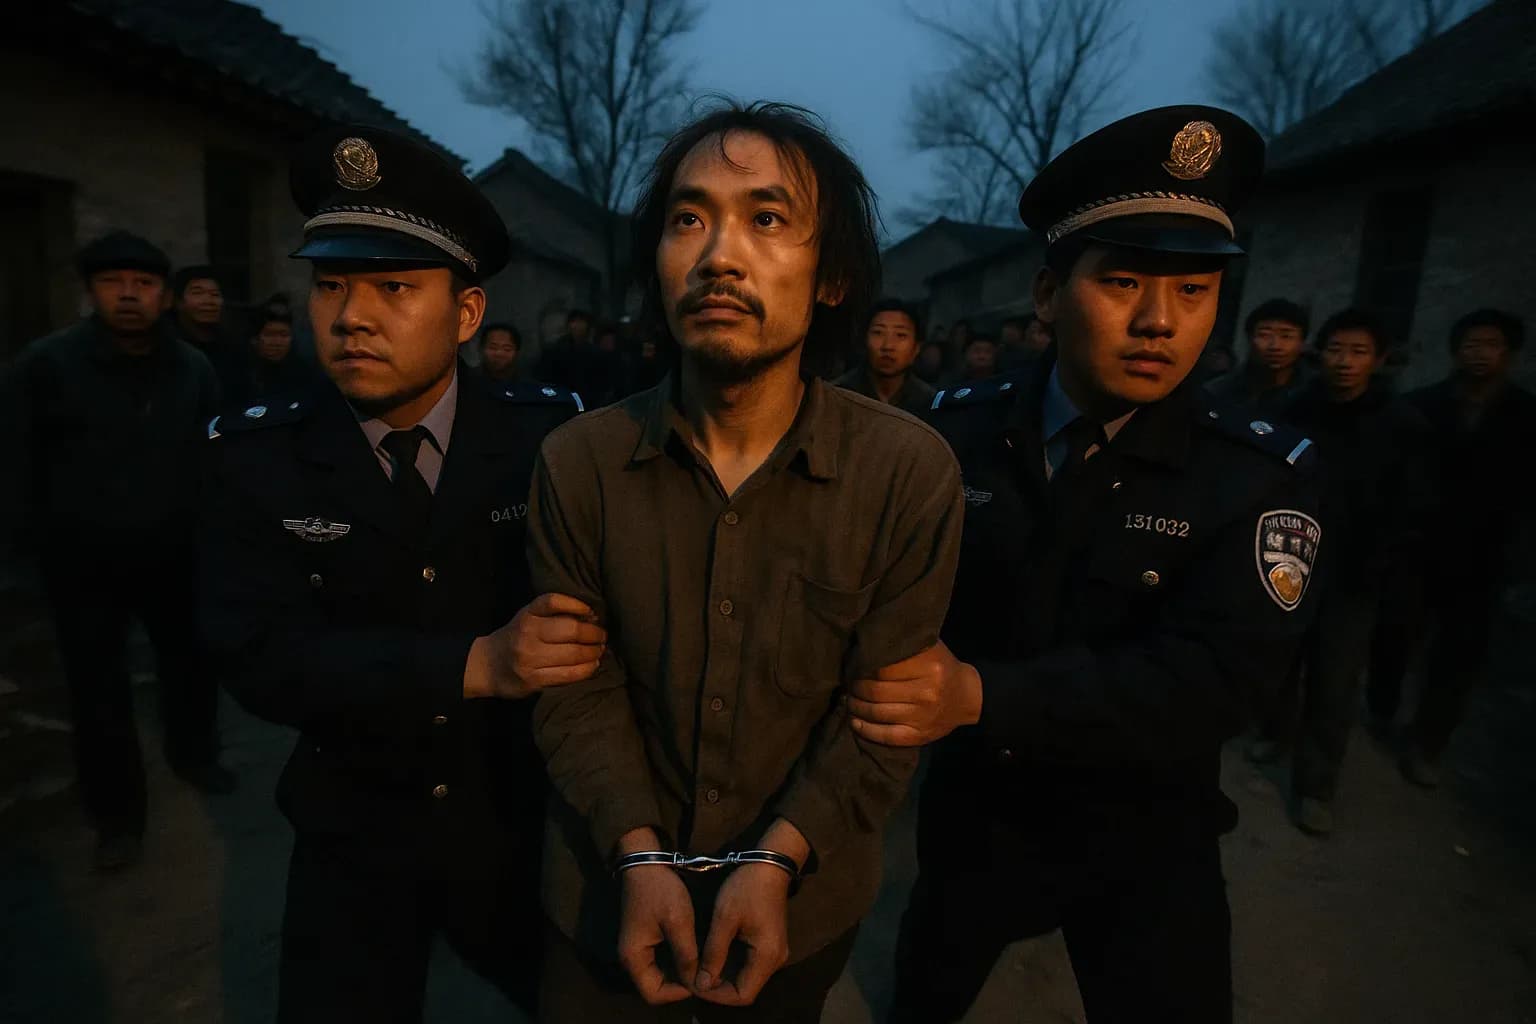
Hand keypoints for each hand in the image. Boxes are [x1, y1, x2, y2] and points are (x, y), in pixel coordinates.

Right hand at [462, 592, 605, 699]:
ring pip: (572, 654)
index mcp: (527, 615)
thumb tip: (591, 616)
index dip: (576, 604)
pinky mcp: (533, 680)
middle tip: (602, 636)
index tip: (591, 612)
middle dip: (594, 633)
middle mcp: (527, 634)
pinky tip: (592, 665)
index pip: (553, 601)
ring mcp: (530, 658)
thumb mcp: (528, 618)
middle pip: (571, 630)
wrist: (487, 666)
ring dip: (593, 652)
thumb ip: (553, 614)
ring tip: (600, 650)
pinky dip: (586, 669)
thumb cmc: (516, 638)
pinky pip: (568, 674)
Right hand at [617, 829, 697, 1005]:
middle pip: (655, 987)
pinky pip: (659, 961)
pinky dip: (675, 962)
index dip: (678, 993)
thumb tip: (697, 982)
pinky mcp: (643, 938)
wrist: (646, 862)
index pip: (653, 994)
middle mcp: (631, 958)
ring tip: (702, 967)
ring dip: (679, 974)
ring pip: (658, 974)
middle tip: (704, 976)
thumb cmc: (661, 891)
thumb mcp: (678, 922)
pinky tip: (693, 955)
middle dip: (680, 985)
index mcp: (634, 957)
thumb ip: (686, 954)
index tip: (700, 981)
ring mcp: (636, 948)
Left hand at [694, 864, 791, 1005]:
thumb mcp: (724, 919)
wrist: (768, 864)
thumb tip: (700, 984)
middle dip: (718, 988)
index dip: (717, 996)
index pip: (743, 995)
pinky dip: (730, 967)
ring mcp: (774, 953)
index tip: (694, 985)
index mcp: (767, 957)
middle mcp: (775, 961)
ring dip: (723, 978)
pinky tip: (713, 959)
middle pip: (746, 989)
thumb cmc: (746, 888)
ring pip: (746, 978)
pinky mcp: (770, 944)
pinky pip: (749, 965)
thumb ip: (713, 954)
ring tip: (699, 970)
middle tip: (693, 979)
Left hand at [845, 640, 981, 746]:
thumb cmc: (942, 668)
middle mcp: (926, 693)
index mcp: (929, 667)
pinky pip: (886, 736)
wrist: (968, 698)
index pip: (883, 667)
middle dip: (856, 687)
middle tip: (849, 684)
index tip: (854, 666)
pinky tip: (854, 722)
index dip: (862, 667)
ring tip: (849, 700)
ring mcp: (922, 717)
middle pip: (877, 691)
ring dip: (856, 707)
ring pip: (877, 712)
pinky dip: (866, 730)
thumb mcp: (930, 648)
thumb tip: (868, 642)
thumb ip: (904, 644)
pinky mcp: (919, 736)